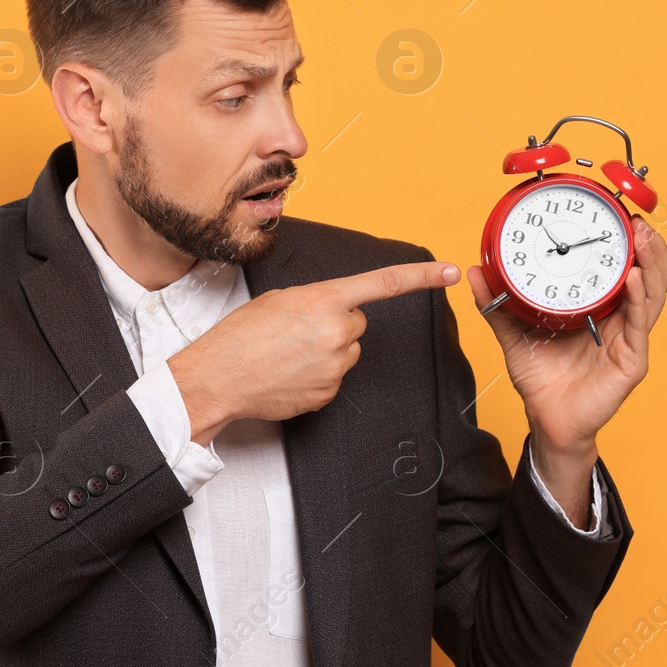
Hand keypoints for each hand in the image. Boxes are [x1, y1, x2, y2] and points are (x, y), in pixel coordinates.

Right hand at [168, 260, 461, 444]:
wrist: (217, 378)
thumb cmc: (239, 336)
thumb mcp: (278, 300)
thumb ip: (316, 302)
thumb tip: (334, 313)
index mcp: (324, 300)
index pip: (383, 284)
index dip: (421, 278)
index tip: (449, 272)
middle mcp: (337, 332)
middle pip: (357, 323)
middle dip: (335, 325)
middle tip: (298, 332)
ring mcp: (335, 366)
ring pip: (347, 352)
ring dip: (326, 351)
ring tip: (288, 355)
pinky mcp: (329, 394)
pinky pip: (334, 378)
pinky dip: (316, 376)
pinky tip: (288, 374)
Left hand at [469, 215, 666, 458]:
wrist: (546, 420)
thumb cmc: (541, 378)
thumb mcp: (515, 333)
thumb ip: (497, 304)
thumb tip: (477, 271)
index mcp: (599, 309)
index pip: (621, 268)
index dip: (625, 242)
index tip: (618, 213)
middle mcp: (620, 320)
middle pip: (647, 276)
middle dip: (647, 246)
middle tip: (635, 219)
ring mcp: (629, 339)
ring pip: (652, 295)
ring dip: (652, 263)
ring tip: (643, 237)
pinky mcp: (631, 360)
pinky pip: (639, 325)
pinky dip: (639, 299)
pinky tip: (634, 279)